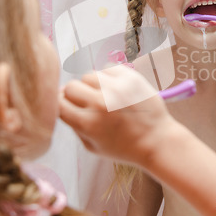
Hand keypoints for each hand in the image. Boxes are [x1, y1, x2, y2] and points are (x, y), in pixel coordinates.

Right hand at [59, 65, 175, 165]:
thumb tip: (58, 98)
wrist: (157, 141)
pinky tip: (117, 91)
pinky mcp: (131, 77)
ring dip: (93, 86)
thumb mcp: (92, 146)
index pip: (58, 103)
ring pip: (89, 76)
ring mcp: (117, 88)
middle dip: (75, 95)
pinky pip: (107, 69)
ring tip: (106, 98)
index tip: (67, 107)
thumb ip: (72, 124)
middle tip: (87, 104)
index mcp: (88, 124)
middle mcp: (100, 104)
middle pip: (70, 86)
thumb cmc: (123, 147)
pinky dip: (109, 78)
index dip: (60, 105)